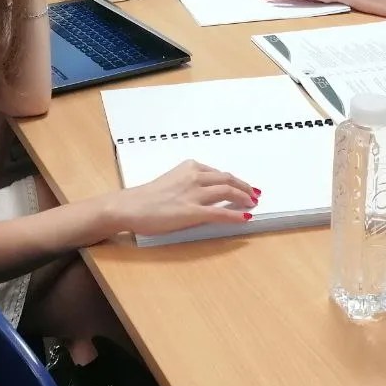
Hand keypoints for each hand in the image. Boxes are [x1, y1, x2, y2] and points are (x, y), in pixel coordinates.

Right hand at [112, 160, 258, 235]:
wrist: (130, 206)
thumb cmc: (146, 197)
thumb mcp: (171, 181)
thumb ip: (188, 183)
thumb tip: (203, 192)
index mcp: (190, 167)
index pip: (218, 172)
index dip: (234, 180)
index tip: (242, 185)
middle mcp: (195, 176)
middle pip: (227, 179)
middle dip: (244, 187)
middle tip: (254, 194)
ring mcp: (195, 194)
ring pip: (227, 192)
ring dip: (243, 197)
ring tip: (252, 204)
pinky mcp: (192, 212)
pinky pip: (220, 212)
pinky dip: (235, 214)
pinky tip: (244, 218)